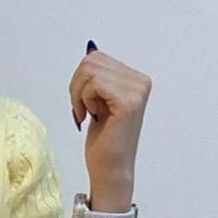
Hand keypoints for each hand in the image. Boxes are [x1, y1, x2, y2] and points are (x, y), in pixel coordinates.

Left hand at [70, 42, 150, 189]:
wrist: (110, 169)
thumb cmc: (104, 141)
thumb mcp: (98, 99)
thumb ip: (97, 75)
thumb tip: (91, 48)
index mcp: (135, 79)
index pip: (96, 58)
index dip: (81, 81)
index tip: (86, 104)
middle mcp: (140, 82)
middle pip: (91, 61)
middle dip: (77, 86)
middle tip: (83, 110)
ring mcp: (137, 91)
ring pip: (89, 70)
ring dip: (79, 94)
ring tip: (88, 114)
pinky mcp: (128, 102)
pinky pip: (94, 83)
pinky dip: (84, 100)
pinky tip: (92, 117)